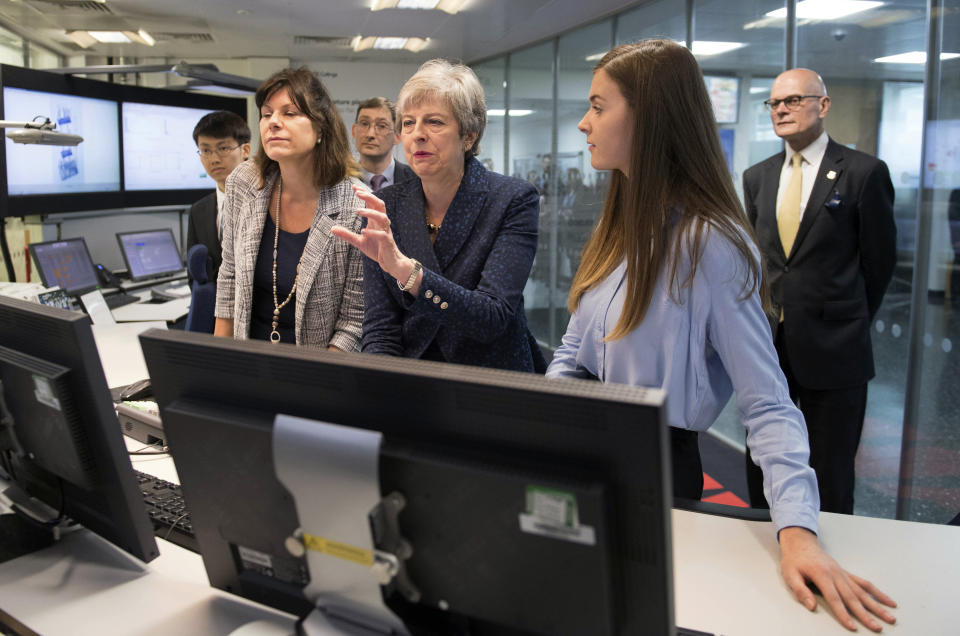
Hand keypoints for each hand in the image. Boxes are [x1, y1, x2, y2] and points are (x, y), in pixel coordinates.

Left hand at [331, 187, 404, 275]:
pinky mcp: (388, 242)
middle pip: (380, 204)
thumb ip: (347, 235)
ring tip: (358, 211)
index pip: (372, 203)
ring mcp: (386, 232)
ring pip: (382, 217)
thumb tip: (332, 229)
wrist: (391, 263)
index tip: (354, 187)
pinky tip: (363, 232)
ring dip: (371, 213)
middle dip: (370, 197)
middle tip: (358, 193)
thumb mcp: (359, 241)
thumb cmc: (377, 249)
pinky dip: (373, 232)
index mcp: (375, 221)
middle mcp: (381, 224)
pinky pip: (382, 235)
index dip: (364, 194)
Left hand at [779, 526, 896, 631]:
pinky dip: (878, 593)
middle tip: (877, 628)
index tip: (853, 627)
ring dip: (877, 606)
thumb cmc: (794, 561)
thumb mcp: (790, 574)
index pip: (835, 598)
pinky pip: (865, 584)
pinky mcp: (847, 574)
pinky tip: (889, 602)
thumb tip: (812, 607)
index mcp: (822, 575)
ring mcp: (844, 574)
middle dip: (866, 615)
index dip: (843, 614)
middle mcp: (836, 575)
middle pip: (853, 598)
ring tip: (890, 618)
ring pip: (863, 592)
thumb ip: (800, 591)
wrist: (801, 544)